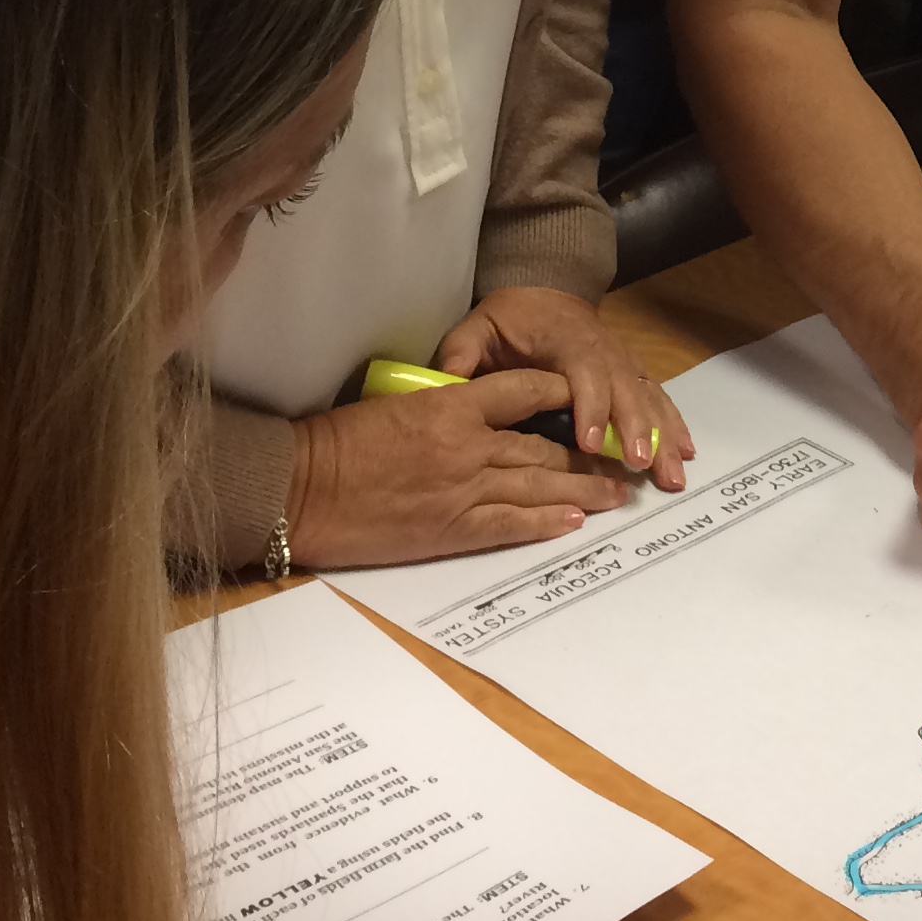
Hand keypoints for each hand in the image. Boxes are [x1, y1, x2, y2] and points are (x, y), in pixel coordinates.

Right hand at [285, 368, 632, 568]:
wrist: (302, 489)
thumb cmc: (338, 442)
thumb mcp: (398, 405)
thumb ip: (446, 407)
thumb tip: (474, 409)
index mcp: (454, 406)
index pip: (525, 390)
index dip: (563, 392)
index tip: (588, 398)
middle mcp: (469, 445)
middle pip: (544, 445)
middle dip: (586, 453)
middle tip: (619, 457)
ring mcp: (463, 490)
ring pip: (538, 485)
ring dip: (581, 489)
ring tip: (614, 493)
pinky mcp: (451, 530)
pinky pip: (510, 525)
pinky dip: (545, 523)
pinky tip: (573, 522)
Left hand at [437, 285, 690, 482]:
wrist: (545, 288)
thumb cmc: (510, 317)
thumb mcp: (478, 327)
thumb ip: (462, 353)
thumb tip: (447, 382)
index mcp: (566, 340)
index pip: (583, 372)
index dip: (590, 406)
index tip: (591, 444)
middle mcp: (603, 350)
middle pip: (626, 388)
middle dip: (636, 428)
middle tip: (640, 465)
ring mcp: (623, 360)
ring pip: (648, 395)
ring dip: (663, 433)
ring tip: (671, 473)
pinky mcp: (632, 372)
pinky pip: (657, 396)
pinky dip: (674, 423)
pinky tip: (685, 452)